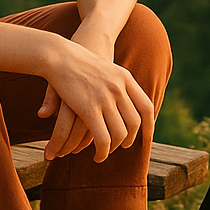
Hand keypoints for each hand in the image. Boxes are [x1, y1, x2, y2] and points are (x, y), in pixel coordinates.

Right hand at [38, 31, 153, 162]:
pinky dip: (102, 151)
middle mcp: (119, 88)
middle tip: (121, 147)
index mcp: (125, 78)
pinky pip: (103, 138)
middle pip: (134, 123)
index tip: (146, 139)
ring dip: (113, 148)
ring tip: (105, 153)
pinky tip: (97, 155)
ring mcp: (105, 98)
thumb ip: (117, 85)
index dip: (149, 126)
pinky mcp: (89, 109)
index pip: (146, 107)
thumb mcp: (105, 69)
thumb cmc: (78, 60)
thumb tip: (123, 105)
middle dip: (128, 140)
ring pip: (119, 134)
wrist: (59, 54)